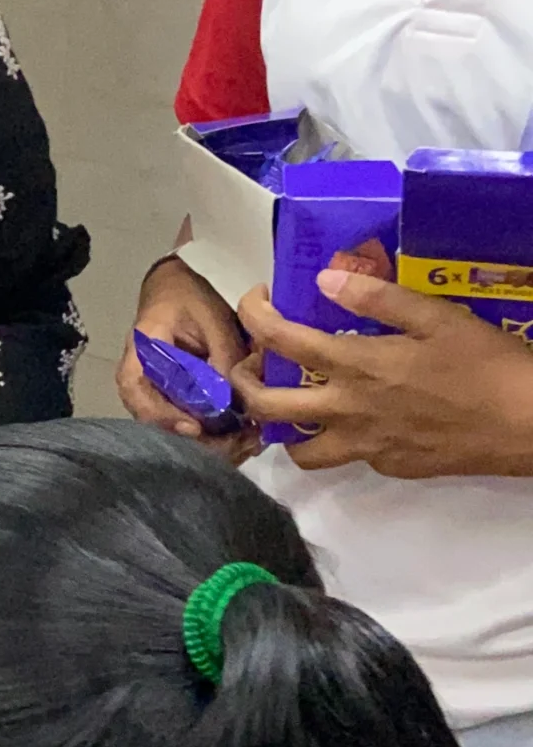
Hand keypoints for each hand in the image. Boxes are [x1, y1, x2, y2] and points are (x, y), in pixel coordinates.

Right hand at [116, 254, 255, 460]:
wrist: (175, 291)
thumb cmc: (189, 300)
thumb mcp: (214, 319)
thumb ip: (225, 356)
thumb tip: (237, 399)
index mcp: (140, 354)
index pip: (137, 392)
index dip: (163, 415)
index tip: (195, 428)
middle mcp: (139, 382)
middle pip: (155, 425)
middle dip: (197, 442)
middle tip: (238, 444)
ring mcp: (153, 396)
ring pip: (173, 434)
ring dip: (209, 445)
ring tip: (247, 443)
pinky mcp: (171, 403)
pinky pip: (186, 429)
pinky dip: (214, 439)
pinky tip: (243, 439)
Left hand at [237, 270, 532, 476]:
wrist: (528, 426)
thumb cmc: (486, 365)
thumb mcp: (437, 317)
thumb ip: (378, 299)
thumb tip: (325, 279)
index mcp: (356, 366)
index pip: (279, 341)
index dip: (254, 317)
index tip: (257, 301)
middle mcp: (349, 412)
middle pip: (267, 408)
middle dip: (242, 383)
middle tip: (250, 362)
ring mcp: (367, 446)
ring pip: (300, 450)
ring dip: (284, 426)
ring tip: (294, 401)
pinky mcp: (390, 466)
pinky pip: (347, 457)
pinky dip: (337, 438)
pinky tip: (356, 416)